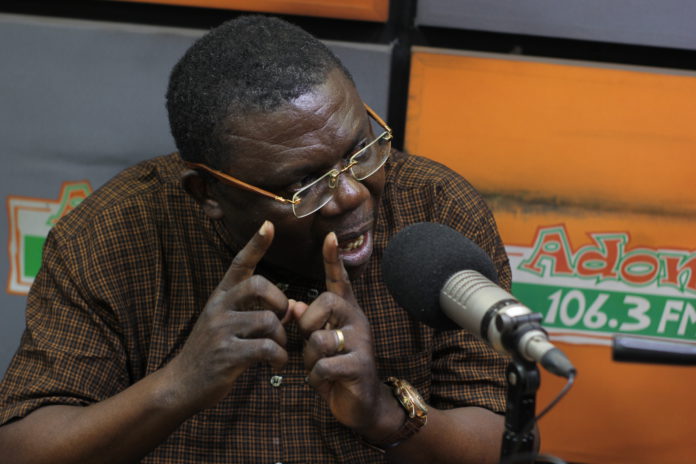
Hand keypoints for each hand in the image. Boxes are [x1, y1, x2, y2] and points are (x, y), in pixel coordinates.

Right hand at [168, 221, 290, 410]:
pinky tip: (276, 362)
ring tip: (279, 348)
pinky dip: (279, 356)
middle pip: (259, 285)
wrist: (180, 384)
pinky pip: (266, 348)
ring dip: (283, 337)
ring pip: (268, 321)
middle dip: (280, 301)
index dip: (256, 243)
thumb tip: (292, 307)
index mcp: (220, 296)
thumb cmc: (212, 351)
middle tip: (281, 318)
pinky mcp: (227, 355)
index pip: (239, 263)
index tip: (269, 224)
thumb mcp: (225, 323)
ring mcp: (221, 331)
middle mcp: (219, 308)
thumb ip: (255, 311)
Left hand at [297, 232, 395, 433]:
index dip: (334, 259)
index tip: (330, 235)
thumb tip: (294, 306)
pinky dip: (316, 377)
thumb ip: (309, 322)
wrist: (362, 405)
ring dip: (311, 357)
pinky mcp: (360, 366)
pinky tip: (325, 382)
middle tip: (312, 339)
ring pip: (321, 338)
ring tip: (319, 366)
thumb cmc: (336, 368)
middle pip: (327, 301)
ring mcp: (362, 343)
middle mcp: (358, 321)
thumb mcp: (319, 343)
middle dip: (310, 322)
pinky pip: (324, 365)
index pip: (340, 280)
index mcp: (347, 312)